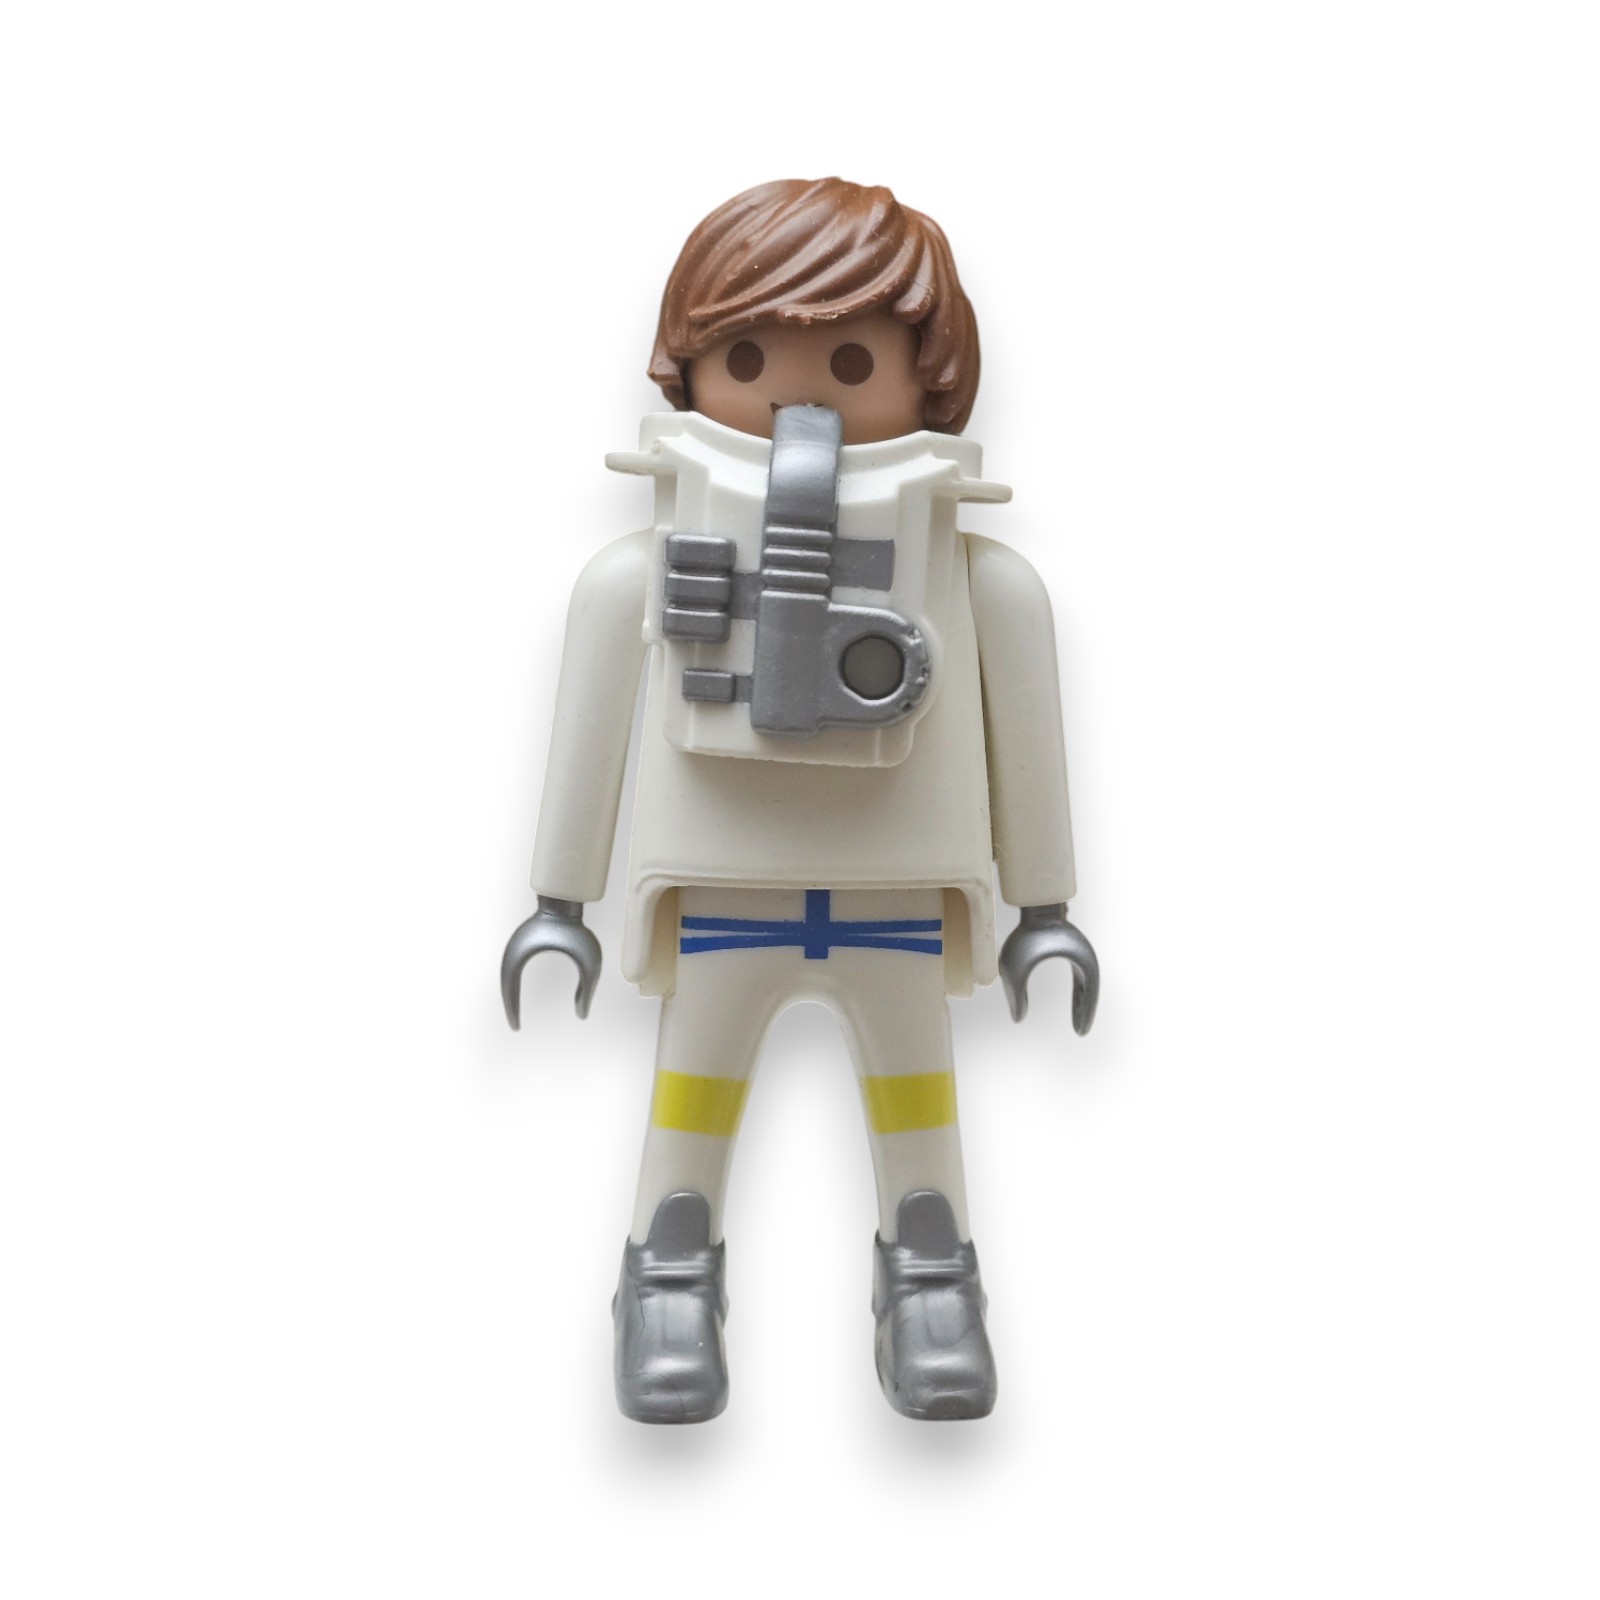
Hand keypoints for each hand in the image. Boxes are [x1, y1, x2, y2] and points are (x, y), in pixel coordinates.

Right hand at [501, 897, 601, 1027]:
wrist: (566, 901)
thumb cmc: (578, 930)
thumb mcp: (588, 962)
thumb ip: (587, 989)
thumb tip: (582, 1016)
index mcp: (521, 954)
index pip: (509, 990)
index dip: (512, 1012)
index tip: (516, 1029)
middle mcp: (514, 951)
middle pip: (505, 987)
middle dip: (510, 1008)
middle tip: (515, 1028)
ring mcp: (517, 947)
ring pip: (508, 979)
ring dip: (512, 998)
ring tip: (516, 1018)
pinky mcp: (523, 945)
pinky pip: (516, 971)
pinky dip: (516, 986)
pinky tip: (521, 997)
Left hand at [998, 904, 1098, 1034]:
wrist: (1034, 905)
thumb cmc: (1027, 934)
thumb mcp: (1016, 967)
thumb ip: (1016, 994)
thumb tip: (1018, 1019)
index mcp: (1079, 962)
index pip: (1088, 994)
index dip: (1084, 1014)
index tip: (1080, 1033)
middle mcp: (1083, 957)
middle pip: (1089, 992)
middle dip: (1084, 1011)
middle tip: (1080, 1032)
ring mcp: (1077, 952)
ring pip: (1085, 985)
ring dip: (1082, 1002)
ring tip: (1078, 1021)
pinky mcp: (1069, 949)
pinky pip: (1077, 977)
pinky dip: (1077, 992)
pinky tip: (1073, 1002)